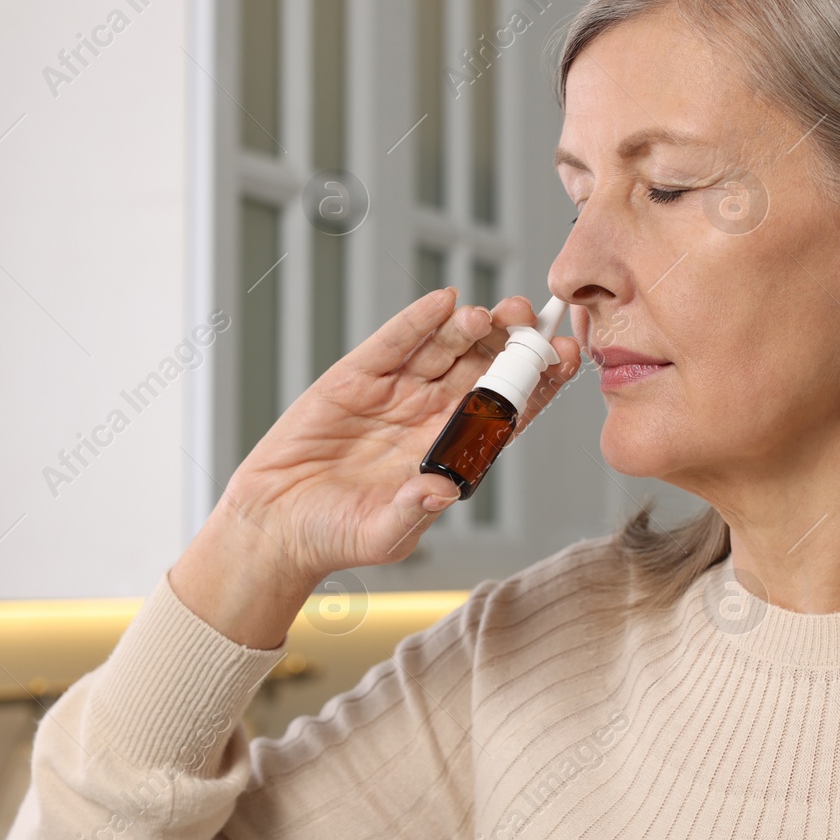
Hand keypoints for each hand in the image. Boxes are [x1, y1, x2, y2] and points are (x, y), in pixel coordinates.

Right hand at [169, 287, 583, 647]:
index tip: (565, 360)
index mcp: (452, 453)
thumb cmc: (335, 536)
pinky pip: (394, 343)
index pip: (508, 412)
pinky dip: (417, 322)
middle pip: (484, 370)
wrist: (274, 524)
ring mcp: (396, 394)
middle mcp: (431, 417)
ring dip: (470, 328)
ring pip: (445, 350)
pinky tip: (442, 303)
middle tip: (529, 321)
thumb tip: (445, 488)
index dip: (537, 385)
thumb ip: (414, 510)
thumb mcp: (382, 534)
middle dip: (510, 344)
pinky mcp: (356, 379)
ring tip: (491, 314)